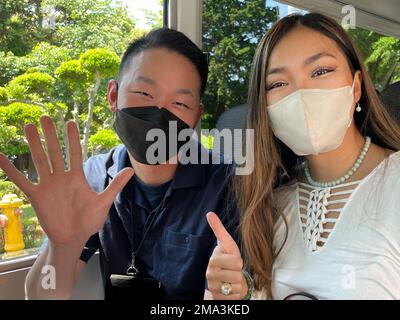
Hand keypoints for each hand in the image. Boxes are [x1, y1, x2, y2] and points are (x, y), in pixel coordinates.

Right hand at [0, 116, 133, 248]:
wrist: (73, 238)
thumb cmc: (89, 221)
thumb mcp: (104, 201)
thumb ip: (116, 185)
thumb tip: (132, 170)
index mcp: (77, 177)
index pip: (75, 152)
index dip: (72, 138)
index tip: (69, 122)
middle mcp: (61, 178)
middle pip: (55, 152)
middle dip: (50, 135)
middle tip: (45, 116)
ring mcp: (48, 185)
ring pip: (39, 161)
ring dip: (33, 144)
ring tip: (27, 126)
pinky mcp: (36, 196)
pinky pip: (22, 181)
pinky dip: (11, 170)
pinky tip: (1, 157)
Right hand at [205, 211, 246, 299]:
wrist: (225, 280)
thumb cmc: (228, 260)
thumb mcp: (226, 244)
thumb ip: (218, 229)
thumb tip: (209, 213)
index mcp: (213, 259)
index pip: (237, 261)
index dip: (239, 261)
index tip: (232, 260)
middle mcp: (210, 273)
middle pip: (237, 274)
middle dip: (239, 273)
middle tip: (232, 271)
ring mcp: (213, 286)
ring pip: (237, 285)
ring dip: (237, 283)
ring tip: (231, 279)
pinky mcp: (217, 297)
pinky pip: (236, 295)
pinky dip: (236, 293)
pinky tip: (230, 289)